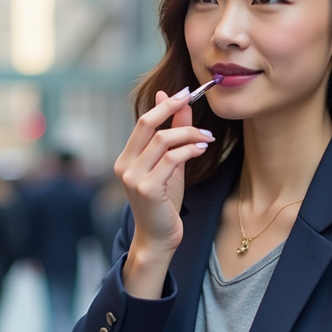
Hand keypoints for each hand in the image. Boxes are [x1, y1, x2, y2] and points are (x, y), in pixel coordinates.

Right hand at [113, 87, 214, 258]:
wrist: (158, 238)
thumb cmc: (163, 203)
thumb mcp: (169, 166)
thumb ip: (172, 137)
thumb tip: (176, 103)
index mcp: (126, 158)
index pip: (143, 122)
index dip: (163, 104)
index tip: (184, 93)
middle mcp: (125, 165)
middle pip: (147, 124)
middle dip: (171, 108)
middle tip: (193, 99)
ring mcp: (134, 177)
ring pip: (163, 140)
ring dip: (189, 133)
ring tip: (207, 137)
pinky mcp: (148, 189)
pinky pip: (172, 159)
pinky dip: (190, 150)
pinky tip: (202, 149)